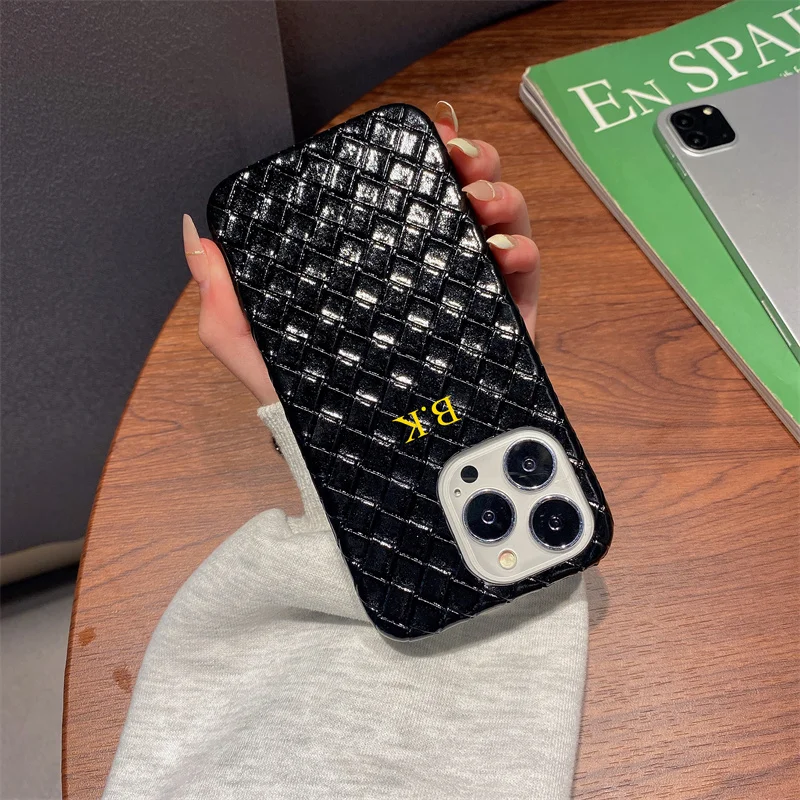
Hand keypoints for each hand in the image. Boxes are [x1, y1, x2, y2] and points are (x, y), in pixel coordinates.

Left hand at [183, 101, 540, 405]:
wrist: (363, 467)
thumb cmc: (312, 405)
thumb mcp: (259, 351)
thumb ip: (224, 303)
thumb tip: (196, 239)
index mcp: (377, 267)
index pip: (401, 198)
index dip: (417, 156)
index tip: (422, 134)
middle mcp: (426, 272)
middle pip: (459, 198)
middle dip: (469, 161)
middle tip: (457, 156)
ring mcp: (466, 296)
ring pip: (498, 226)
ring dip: (500, 195)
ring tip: (479, 200)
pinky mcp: (500, 328)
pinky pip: (526, 282)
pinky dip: (524, 254)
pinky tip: (504, 251)